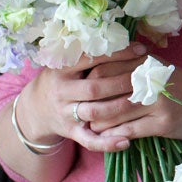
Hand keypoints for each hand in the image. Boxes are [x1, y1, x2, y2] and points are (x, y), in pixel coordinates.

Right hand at [22, 44, 148, 152]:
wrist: (35, 109)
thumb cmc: (62, 80)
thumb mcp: (67, 63)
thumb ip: (89, 54)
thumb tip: (124, 37)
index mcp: (62, 69)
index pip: (91, 59)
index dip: (117, 54)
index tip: (141, 50)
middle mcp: (62, 91)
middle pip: (94, 88)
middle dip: (122, 82)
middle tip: (146, 78)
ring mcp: (65, 113)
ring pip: (94, 113)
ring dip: (119, 108)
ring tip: (142, 102)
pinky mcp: (70, 132)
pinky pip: (88, 140)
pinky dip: (107, 143)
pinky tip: (126, 142)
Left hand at [80, 62, 181, 151]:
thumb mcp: (161, 72)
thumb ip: (135, 69)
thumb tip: (101, 76)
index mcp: (146, 63)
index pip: (105, 68)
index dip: (88, 82)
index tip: (81, 92)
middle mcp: (150, 79)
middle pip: (106, 89)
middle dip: (89, 103)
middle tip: (79, 113)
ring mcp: (157, 101)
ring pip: (115, 111)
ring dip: (99, 122)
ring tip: (91, 127)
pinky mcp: (163, 122)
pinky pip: (130, 130)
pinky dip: (115, 136)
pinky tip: (109, 139)